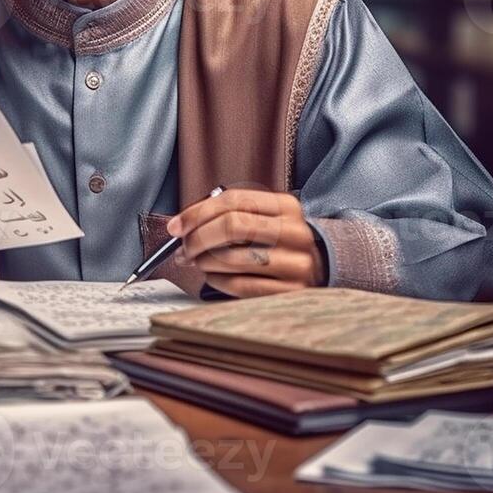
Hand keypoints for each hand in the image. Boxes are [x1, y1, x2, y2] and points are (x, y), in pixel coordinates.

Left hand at [165, 185, 324, 297]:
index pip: (232, 200)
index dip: (197, 213)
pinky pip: (240, 286)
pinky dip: (217, 281)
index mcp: (286, 205)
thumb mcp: (260, 218)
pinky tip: (214, 277)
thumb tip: (179, 227)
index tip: (176, 227)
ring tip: (199, 262)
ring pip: (233, 258)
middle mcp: (295, 232)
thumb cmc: (274, 241)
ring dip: (205, 261)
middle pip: (232, 226)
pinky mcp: (291, 292)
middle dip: (198, 238)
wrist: (317, 269)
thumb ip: (225, 215)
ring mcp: (296, 264)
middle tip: (184, 248)